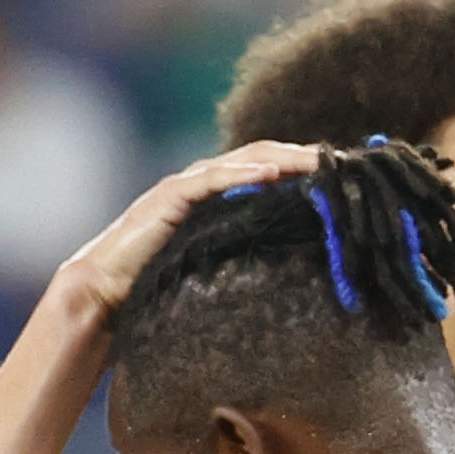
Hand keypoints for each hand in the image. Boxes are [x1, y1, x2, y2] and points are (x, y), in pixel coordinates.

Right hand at [53, 142, 328, 322]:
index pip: (271, 173)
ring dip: (284, 157)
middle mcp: (204, 186)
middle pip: (263, 157)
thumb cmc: (164, 291)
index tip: (348, 177)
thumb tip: (310, 274)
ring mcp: (184, 188)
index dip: (307, 170)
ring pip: (242, 160)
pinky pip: (209, 179)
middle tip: (346, 162)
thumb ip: (255, 259)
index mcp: (220, 200)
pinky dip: (242, 173)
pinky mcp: (166, 199)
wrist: (106, 297)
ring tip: (321, 160)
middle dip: (305, 156)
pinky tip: (274, 173)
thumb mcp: (224, 271)